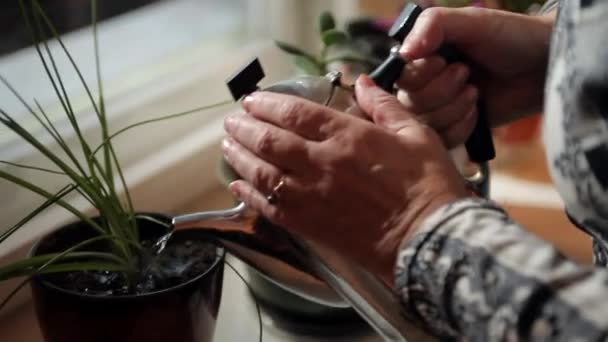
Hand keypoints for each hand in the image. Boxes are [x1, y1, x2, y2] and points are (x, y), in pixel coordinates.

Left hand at [222, 75, 467, 285]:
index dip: (267, 104)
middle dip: (244, 127)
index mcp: (347, 137)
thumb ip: (384, 105)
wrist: (428, 239)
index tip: (252, 100)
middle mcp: (321, 163)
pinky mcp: (309, 225)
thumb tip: (361, 82)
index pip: (295, 113)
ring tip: (227, 145)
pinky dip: (249, 195)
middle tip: (232, 120)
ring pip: (262, 172)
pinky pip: (269, 207)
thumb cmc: (427, 185)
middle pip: (269, 141)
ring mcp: (311, 196)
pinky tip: (237, 186)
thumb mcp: (415, 133)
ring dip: (239, 157)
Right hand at [397, 7, 554, 146]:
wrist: (543, 67)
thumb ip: (432, 25)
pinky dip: (461, 127)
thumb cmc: (509, 37)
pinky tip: (477, 112)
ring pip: (425, 124)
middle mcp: (424, 84)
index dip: (421, 74)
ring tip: (476, 93)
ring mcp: (439, 110)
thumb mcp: (470, 22)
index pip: (400, 77)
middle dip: (442, 91)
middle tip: (468, 75)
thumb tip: (403, 53)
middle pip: (409, 104)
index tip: (446, 61)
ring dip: (453, 108)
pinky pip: (443, 141)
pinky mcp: (456, 131)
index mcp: (422, 57)